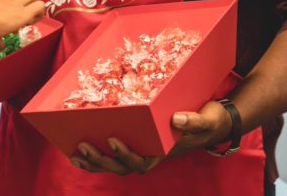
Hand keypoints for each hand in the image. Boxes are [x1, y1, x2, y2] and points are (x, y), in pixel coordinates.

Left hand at [68, 99, 233, 175]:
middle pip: (122, 166)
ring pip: (114, 165)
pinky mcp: (136, 146)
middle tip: (83, 146)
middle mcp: (150, 156)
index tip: (112, 140)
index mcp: (163, 153)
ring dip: (94, 162)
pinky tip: (79, 152)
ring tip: (75, 154)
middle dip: (101, 159)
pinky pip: (113, 156)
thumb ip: (193, 122)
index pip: (141, 162)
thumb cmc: (207, 121)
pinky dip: (96, 156)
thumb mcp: (204, 120)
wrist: (210, 124)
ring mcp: (142, 153)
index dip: (125, 154)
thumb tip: (177, 120)